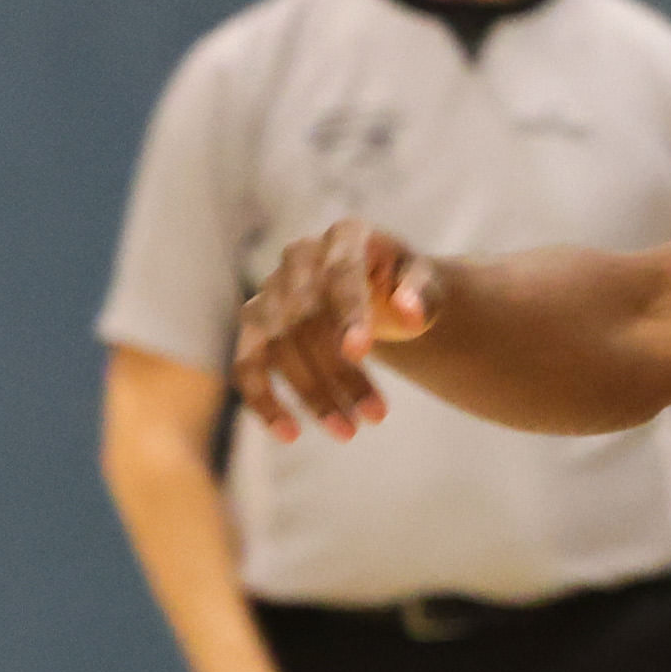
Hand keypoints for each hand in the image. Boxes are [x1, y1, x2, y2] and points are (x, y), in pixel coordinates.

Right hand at [231, 222, 434, 439]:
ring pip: (278, 345)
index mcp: (345, 237)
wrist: (373, 287)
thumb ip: (421, 294)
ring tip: (349, 432)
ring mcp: (272, 289)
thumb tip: (410, 315)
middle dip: (339, 372)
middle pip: (307, 317)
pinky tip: (290, 434)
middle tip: (376, 417)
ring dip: (312, 393)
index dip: (347, 313)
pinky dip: (263, 401)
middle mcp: (300, 257)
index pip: (340, 275)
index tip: (360, 352)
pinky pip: (247, 364)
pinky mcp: (255, 324)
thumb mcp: (423, 284)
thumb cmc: (400, 285)